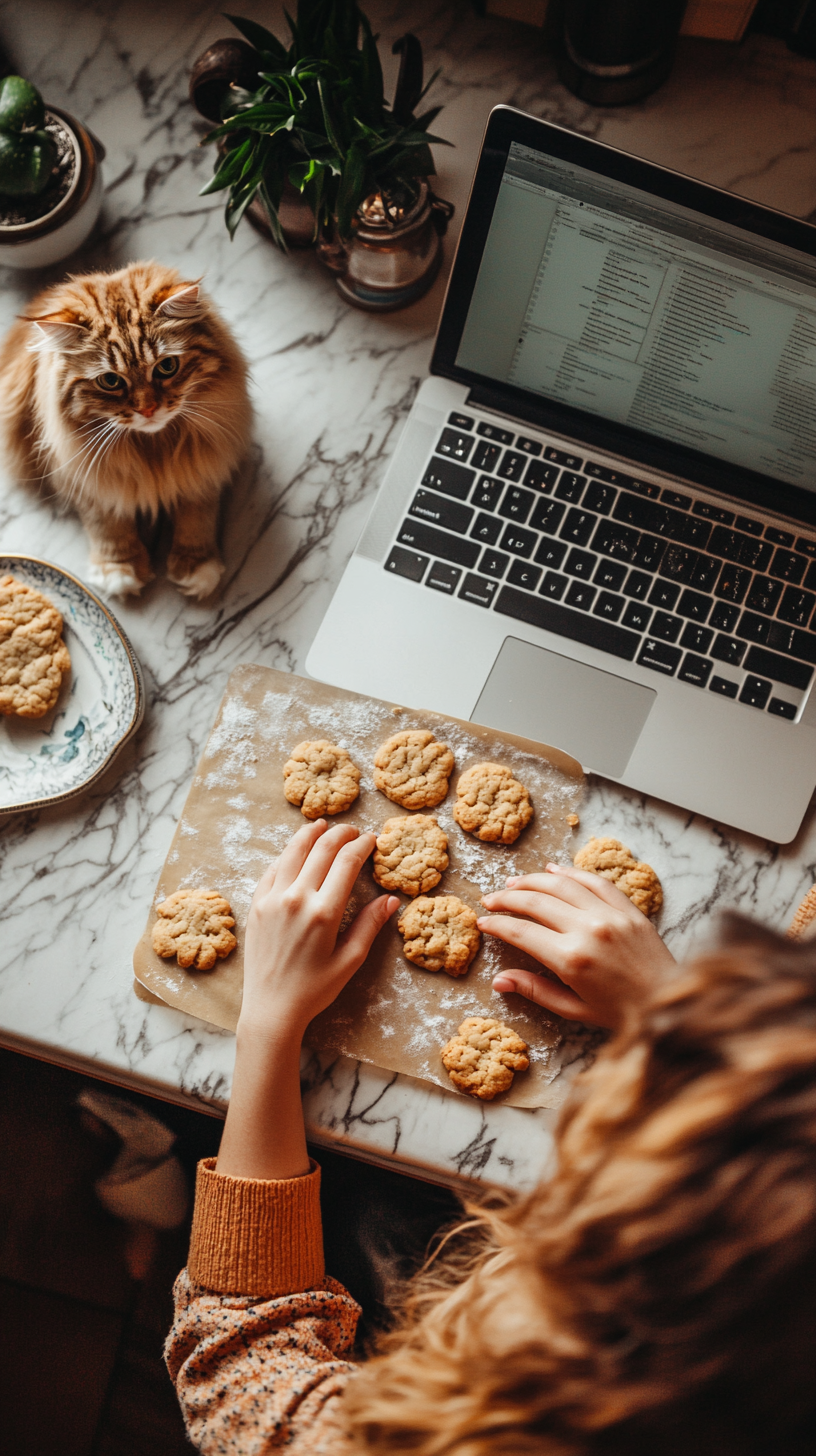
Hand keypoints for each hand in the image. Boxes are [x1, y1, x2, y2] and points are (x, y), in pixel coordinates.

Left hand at [218, 820, 397, 1180]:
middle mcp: (296, 899)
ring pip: (293, 851)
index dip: (362, 846)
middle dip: (340, 834)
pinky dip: (288, 853)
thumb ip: (370, 925)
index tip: (371, 840)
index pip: (346, 862)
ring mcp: (272, 899)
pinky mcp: (256, 905)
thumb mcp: (350, 960)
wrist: (270, 1009)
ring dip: (311, 834)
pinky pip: (273, 868)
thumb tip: (391, 899)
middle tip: (353, 832)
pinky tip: (296, 850)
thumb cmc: (314, 990)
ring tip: (323, 826)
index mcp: (324, 913)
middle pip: (321, 849)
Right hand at [478, 863, 674, 1029]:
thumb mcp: (573, 1009)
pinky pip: (595, 882)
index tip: (483, 922)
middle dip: (507, 898)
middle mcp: (589, 930)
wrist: (670, 1004)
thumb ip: (535, 990)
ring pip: (561, 885)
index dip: (497, 924)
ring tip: (514, 882)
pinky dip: (571, 873)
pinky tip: (554, 870)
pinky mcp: (628, 909)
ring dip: (532, 880)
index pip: (521, 932)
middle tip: (491, 899)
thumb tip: (499, 980)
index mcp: (571, 959)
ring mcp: (610, 916)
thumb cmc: (620, 1013)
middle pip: (536, 902)